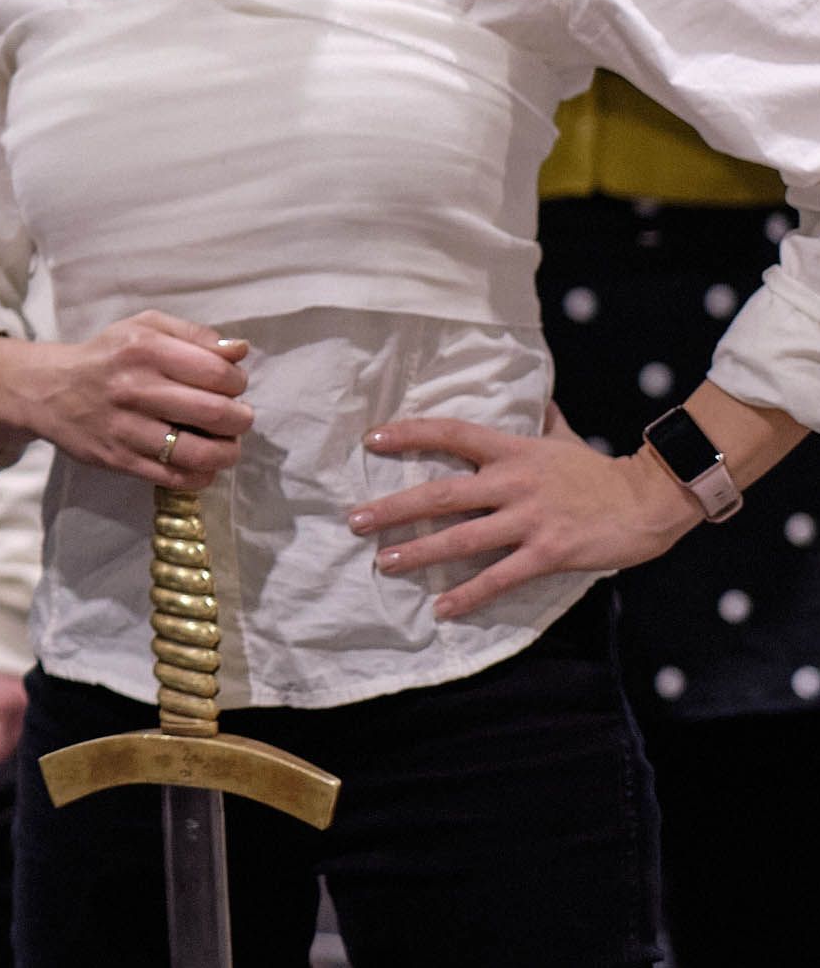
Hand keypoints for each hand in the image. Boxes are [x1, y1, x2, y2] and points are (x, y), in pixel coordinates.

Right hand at [0, 313, 251, 487]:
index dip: (237, 382)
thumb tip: (240, 351)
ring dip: (227, 452)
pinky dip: (201, 475)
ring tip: (227, 445)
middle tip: (237, 418)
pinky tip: (200, 463)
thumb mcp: (143, 327)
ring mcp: (125, 428)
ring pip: (199, 453)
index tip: (232, 386)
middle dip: (240, 419)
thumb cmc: (107, 356)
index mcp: (144, 349)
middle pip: (215, 413)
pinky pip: (175, 477)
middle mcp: (134, 387)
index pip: (218, 372)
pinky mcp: (119, 460)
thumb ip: (193, 334)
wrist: (47, 390)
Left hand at [351, 403, 702, 620]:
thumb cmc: (600, 471)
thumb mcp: (565, 438)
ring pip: (462, 537)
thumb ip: (544, 421)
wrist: (650, 501)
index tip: (371, 440)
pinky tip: (442, 608)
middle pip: (442, 493)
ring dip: (419, 552)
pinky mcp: (548, 554)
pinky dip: (469, 594)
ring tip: (383, 562)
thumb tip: (540, 397)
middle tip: (356, 520)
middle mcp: (513, 482)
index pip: (451, 434)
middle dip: (395, 508)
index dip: (409, 434)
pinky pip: (500, 577)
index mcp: (513, 450)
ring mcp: (530, 520)